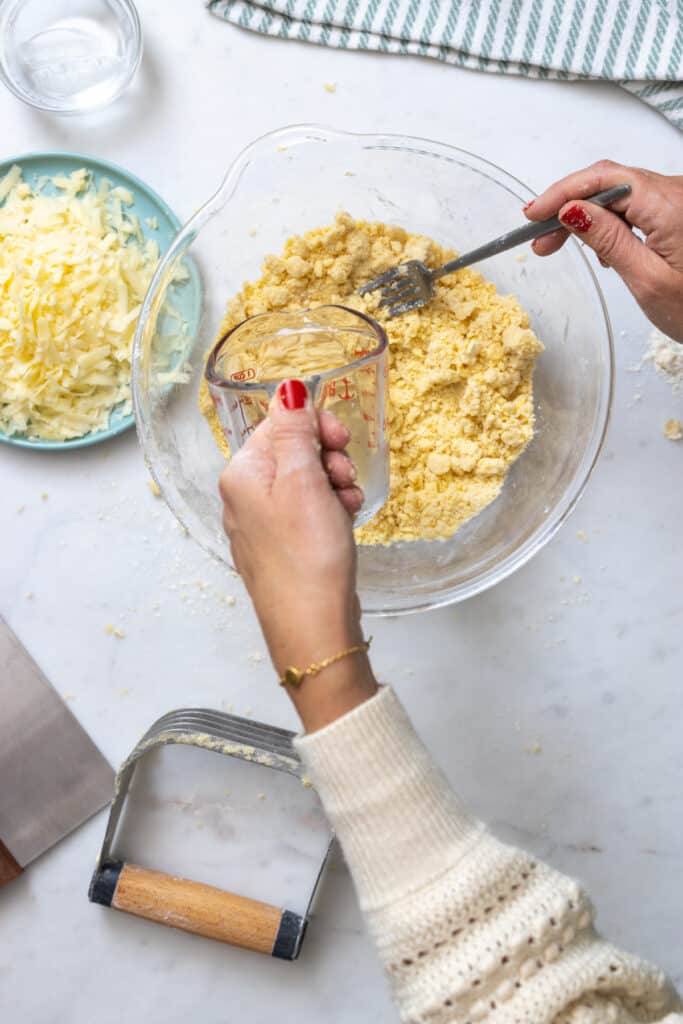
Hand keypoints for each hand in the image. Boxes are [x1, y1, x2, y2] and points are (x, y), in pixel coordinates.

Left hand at [219, 379, 376, 731]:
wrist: (312, 627)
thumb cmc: (307, 554)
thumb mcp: (304, 479)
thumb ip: (294, 430)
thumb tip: (288, 389)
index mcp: (241, 474)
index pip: (278, 424)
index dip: (315, 426)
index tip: (342, 440)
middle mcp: (242, 498)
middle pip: (292, 453)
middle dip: (328, 460)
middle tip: (344, 479)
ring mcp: (260, 526)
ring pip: (304, 484)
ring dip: (334, 486)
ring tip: (347, 507)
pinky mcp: (280, 549)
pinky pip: (307, 513)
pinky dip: (329, 512)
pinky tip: (343, 524)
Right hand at [525, 160, 682, 341]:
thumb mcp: (647, 280)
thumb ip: (608, 240)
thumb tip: (572, 211)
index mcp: (670, 204)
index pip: (604, 180)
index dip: (562, 193)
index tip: (532, 215)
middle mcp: (678, 192)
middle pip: (610, 181)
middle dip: (569, 205)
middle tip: (540, 238)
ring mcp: (681, 200)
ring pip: (622, 192)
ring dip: (587, 213)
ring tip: (560, 244)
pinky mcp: (681, 212)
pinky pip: (638, 204)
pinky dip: (611, 220)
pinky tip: (599, 246)